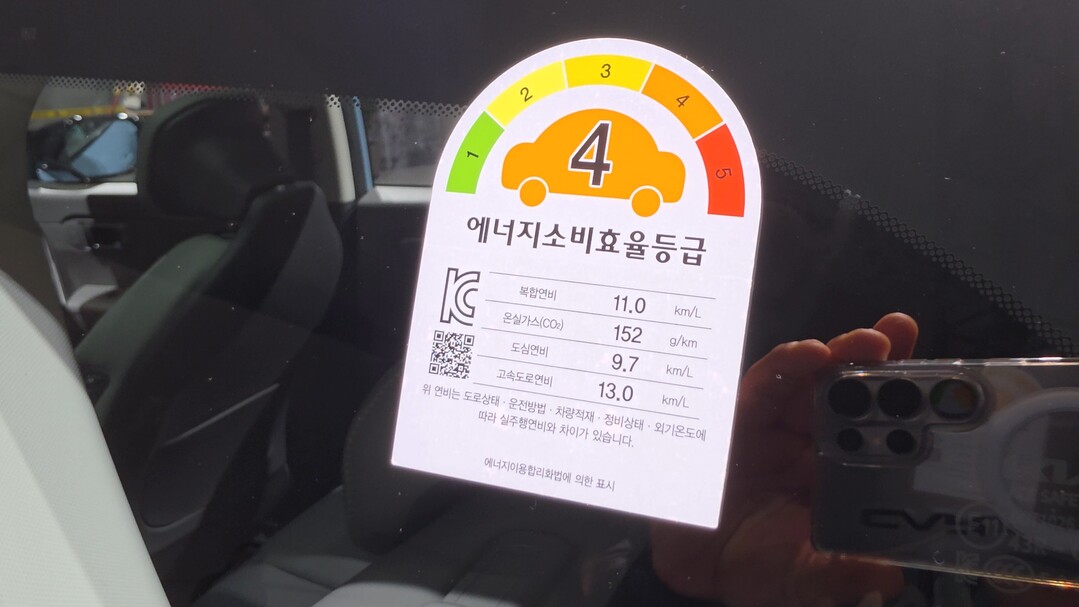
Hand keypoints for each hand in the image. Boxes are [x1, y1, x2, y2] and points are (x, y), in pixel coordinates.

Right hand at [651, 313, 918, 606]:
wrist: (701, 568)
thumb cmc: (762, 570)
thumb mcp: (812, 580)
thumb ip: (846, 576)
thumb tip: (887, 576)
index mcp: (849, 473)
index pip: (885, 426)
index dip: (910, 398)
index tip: (942, 380)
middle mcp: (820, 441)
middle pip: (853, 388)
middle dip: (880, 358)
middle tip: (901, 335)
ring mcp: (782, 425)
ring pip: (816, 376)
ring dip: (843, 352)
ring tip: (871, 341)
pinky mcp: (743, 416)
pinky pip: (768, 383)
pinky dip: (788, 364)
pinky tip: (810, 354)